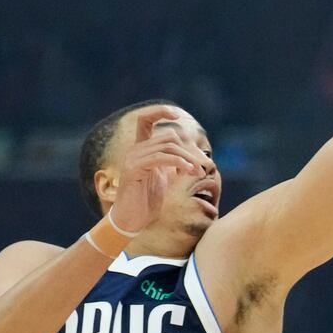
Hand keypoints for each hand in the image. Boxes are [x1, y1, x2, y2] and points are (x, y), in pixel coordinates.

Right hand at [109, 107, 211, 232]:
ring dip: (188, 159)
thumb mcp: (163, 177)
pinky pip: (161, 158)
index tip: (177, 115)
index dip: (159, 112)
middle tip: (202, 168)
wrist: (131, 220)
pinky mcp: (134, 170)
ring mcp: (133, 159)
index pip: (145, 120)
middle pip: (168, 137)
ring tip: (198, 173)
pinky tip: (189, 172)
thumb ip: (172, 162)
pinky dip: (179, 162)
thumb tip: (194, 155)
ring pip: (168, 146)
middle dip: (189, 151)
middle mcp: (135, 150)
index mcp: (140, 149)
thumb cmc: (147, 201)